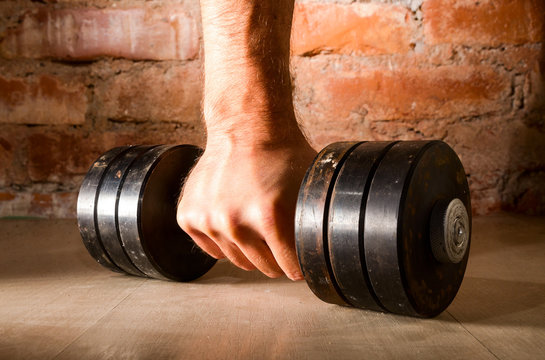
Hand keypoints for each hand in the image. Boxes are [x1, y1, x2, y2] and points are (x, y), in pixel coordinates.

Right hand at [177, 135, 316, 279]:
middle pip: (263, 268)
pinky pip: (211, 249)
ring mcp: (208, 220)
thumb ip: (317, 222)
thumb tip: (328, 249)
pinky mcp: (188, 216)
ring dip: (250, 249)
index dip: (299, 262)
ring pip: (237, 260)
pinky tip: (233, 216)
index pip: (290, 269)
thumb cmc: (281, 154)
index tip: (299, 253)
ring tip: (256, 221)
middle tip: (278, 234)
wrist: (245, 126)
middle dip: (275, 256)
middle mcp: (234, 222)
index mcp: (270, 217)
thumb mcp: (311, 187)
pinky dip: (223, 239)